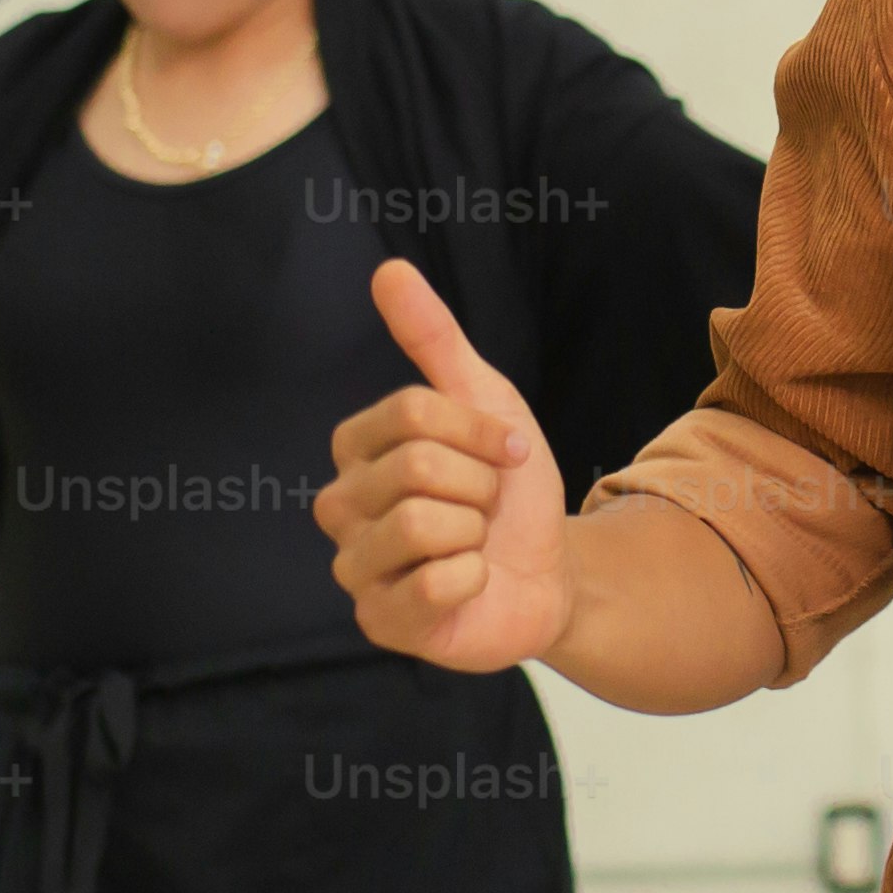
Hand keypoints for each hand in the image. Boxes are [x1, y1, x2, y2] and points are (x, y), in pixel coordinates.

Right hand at [318, 260, 572, 677]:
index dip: (478, 428)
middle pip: (417, 464)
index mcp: (356, 449)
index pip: (411, 412)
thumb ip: (434, 339)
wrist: (552, 572)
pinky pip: (434, 583)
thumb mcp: (487, 401)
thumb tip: (390, 270)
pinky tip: (471, 583)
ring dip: (477, 531)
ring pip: (422, 522)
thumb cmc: (509, 490)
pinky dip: (475, 577)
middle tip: (486, 506)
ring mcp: (354, 567)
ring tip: (475, 543)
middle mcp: (340, 506)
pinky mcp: (379, 622)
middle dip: (480, 483)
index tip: (506, 451)